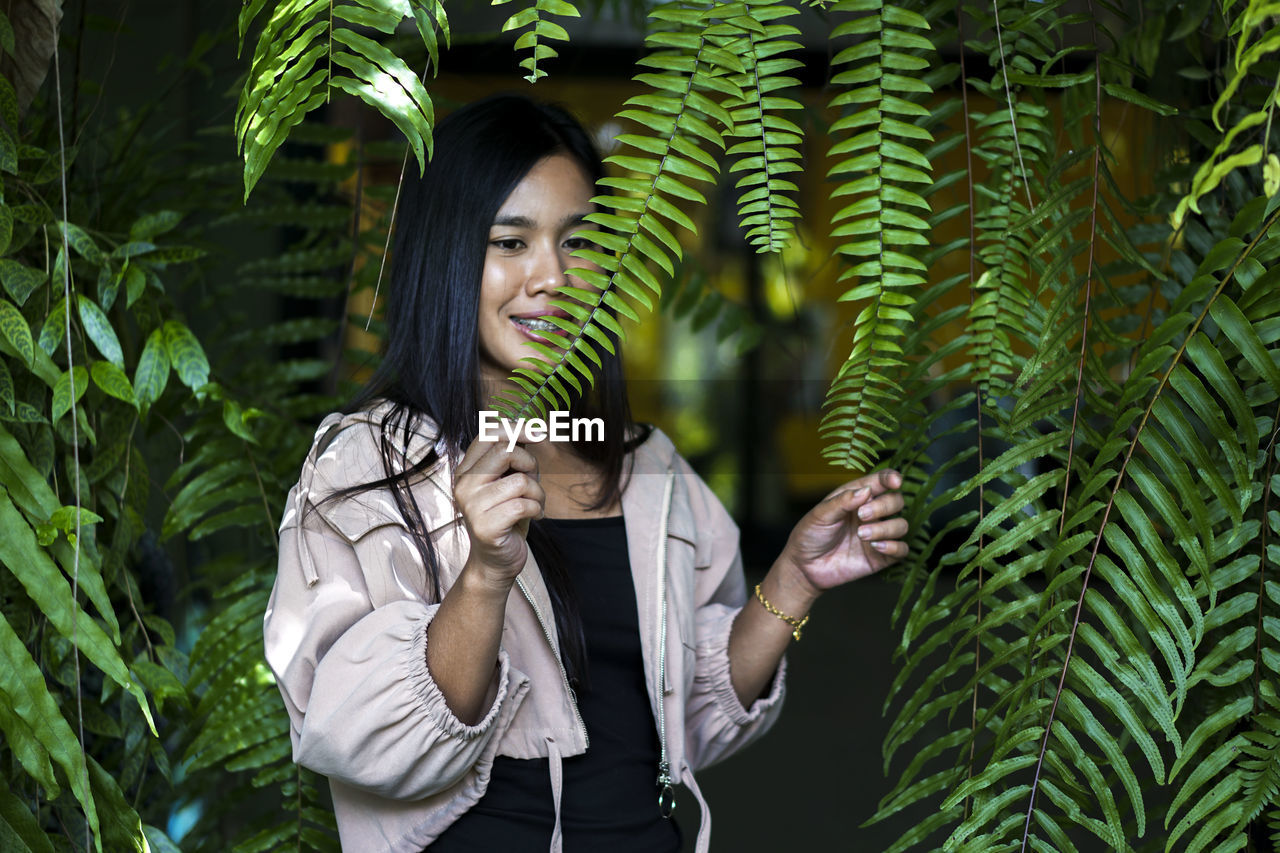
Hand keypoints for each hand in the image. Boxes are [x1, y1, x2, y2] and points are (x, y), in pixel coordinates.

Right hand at [452, 435, 544, 589]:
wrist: (495, 561)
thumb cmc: (506, 516)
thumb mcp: (510, 481)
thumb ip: (514, 457)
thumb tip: (531, 429)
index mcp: (466, 470)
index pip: (488, 435)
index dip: (517, 429)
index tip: (539, 433)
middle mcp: (463, 485)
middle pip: (505, 451)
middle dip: (530, 463)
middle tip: (534, 480)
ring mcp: (472, 506)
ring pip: (520, 481)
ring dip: (538, 493)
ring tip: (534, 505)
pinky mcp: (485, 526)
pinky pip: (524, 505)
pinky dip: (537, 510)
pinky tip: (533, 517)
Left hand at [776, 469, 908, 596]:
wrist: (805, 566)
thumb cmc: (811, 534)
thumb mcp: (820, 514)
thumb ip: (843, 501)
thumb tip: (866, 490)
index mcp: (858, 497)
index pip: (881, 482)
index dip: (891, 478)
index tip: (895, 482)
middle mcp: (873, 514)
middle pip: (897, 501)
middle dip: (883, 506)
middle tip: (862, 515)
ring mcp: (878, 535)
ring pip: (901, 525)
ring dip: (885, 528)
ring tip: (861, 535)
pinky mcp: (882, 556)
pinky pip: (902, 550)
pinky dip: (894, 547)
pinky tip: (875, 547)